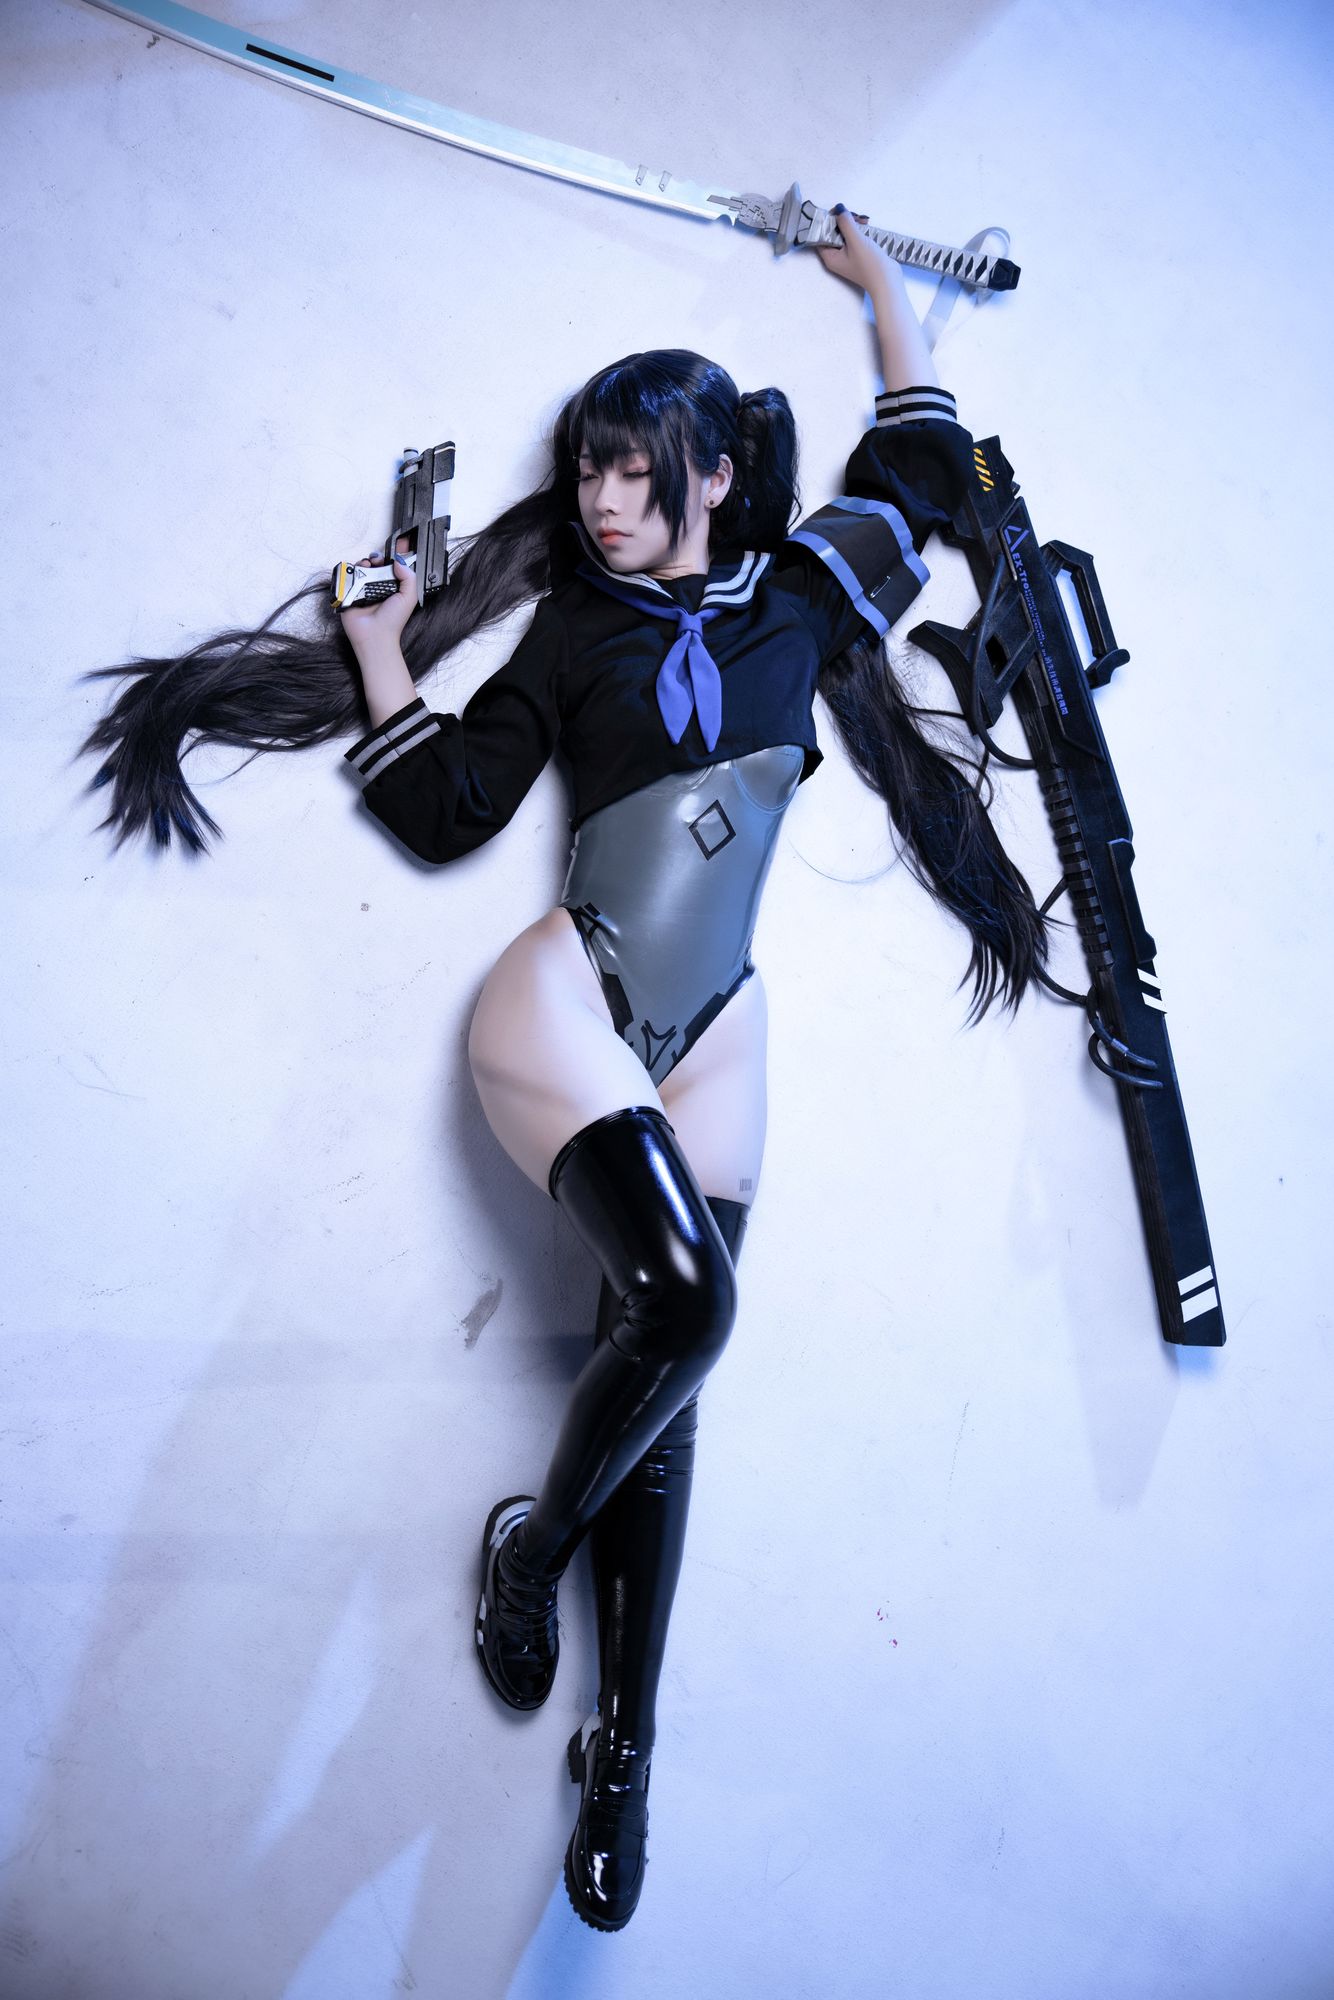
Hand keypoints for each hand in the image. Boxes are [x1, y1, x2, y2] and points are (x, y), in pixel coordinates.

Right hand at [338, 534, 418, 650]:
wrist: (375, 635)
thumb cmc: (392, 621)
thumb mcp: (409, 597)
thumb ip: (409, 577)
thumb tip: (399, 560)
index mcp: (392, 587)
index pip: (389, 567)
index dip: (389, 559)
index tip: (388, 555)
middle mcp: (377, 586)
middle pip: (374, 564)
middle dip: (375, 558)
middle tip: (376, 561)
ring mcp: (362, 589)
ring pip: (360, 568)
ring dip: (363, 563)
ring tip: (366, 567)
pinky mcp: (349, 592)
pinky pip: (348, 576)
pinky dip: (351, 571)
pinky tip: (357, 573)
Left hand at [815, 205, 899, 292]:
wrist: (888, 281)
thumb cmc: (870, 266)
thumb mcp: (856, 241)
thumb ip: (845, 223)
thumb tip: (838, 208)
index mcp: (830, 257)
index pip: (821, 234)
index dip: (827, 221)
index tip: (837, 211)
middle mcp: (836, 256)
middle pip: (833, 231)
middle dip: (843, 221)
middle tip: (855, 217)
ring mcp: (848, 255)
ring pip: (845, 232)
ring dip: (853, 223)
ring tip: (864, 221)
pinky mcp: (858, 253)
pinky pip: (854, 236)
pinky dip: (859, 229)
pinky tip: (867, 225)